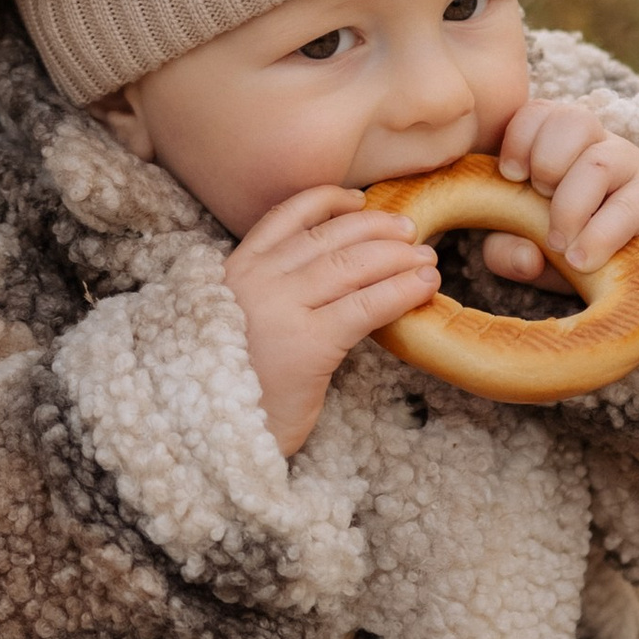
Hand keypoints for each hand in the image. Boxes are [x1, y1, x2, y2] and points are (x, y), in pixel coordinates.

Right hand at [223, 184, 441, 456]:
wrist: (212, 438)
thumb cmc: (230, 387)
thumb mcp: (236, 326)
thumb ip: (268, 294)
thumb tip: (330, 272)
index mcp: (233, 271)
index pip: (286, 216)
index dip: (328, 201)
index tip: (359, 199)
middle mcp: (254, 281)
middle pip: (330, 237)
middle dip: (377, 229)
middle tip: (410, 232)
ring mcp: (280, 309)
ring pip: (353, 265)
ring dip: (398, 258)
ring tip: (427, 260)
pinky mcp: (308, 344)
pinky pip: (367, 306)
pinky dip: (402, 291)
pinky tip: (424, 287)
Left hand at [479, 98, 638, 291]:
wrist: (614, 264)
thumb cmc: (560, 240)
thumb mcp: (522, 245)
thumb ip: (507, 251)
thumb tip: (526, 260)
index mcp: (558, 137)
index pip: (539, 111)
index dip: (519, 138)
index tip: (510, 175)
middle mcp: (596, 142)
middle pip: (573, 121)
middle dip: (546, 164)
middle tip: (539, 202)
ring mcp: (628, 165)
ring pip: (598, 162)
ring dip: (570, 204)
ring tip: (558, 241)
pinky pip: (626, 209)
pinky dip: (598, 237)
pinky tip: (581, 260)